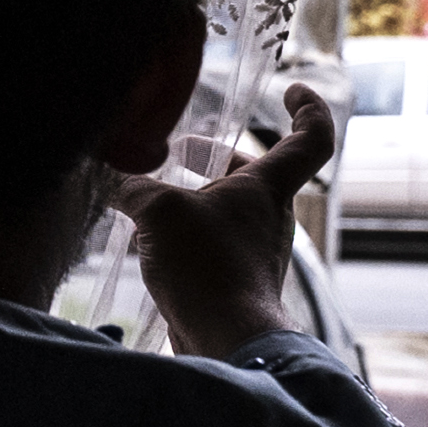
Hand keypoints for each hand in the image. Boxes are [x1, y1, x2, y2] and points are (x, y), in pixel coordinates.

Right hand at [108, 82, 335, 358]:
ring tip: (151, 199)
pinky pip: (214, 241)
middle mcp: (269, 215)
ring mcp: (254, 249)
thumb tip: (117, 178)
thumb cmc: (207, 265)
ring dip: (195, 197)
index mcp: (268, 188)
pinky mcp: (235, 278)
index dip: (307, 109)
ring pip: (228, 208)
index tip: (292, 89)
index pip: (310, 139)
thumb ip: (135, 187)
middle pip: (254, 173)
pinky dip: (188, 231)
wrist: (226, 337)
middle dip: (218, 157)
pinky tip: (151, 241)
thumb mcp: (160, 211)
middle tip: (184, 150)